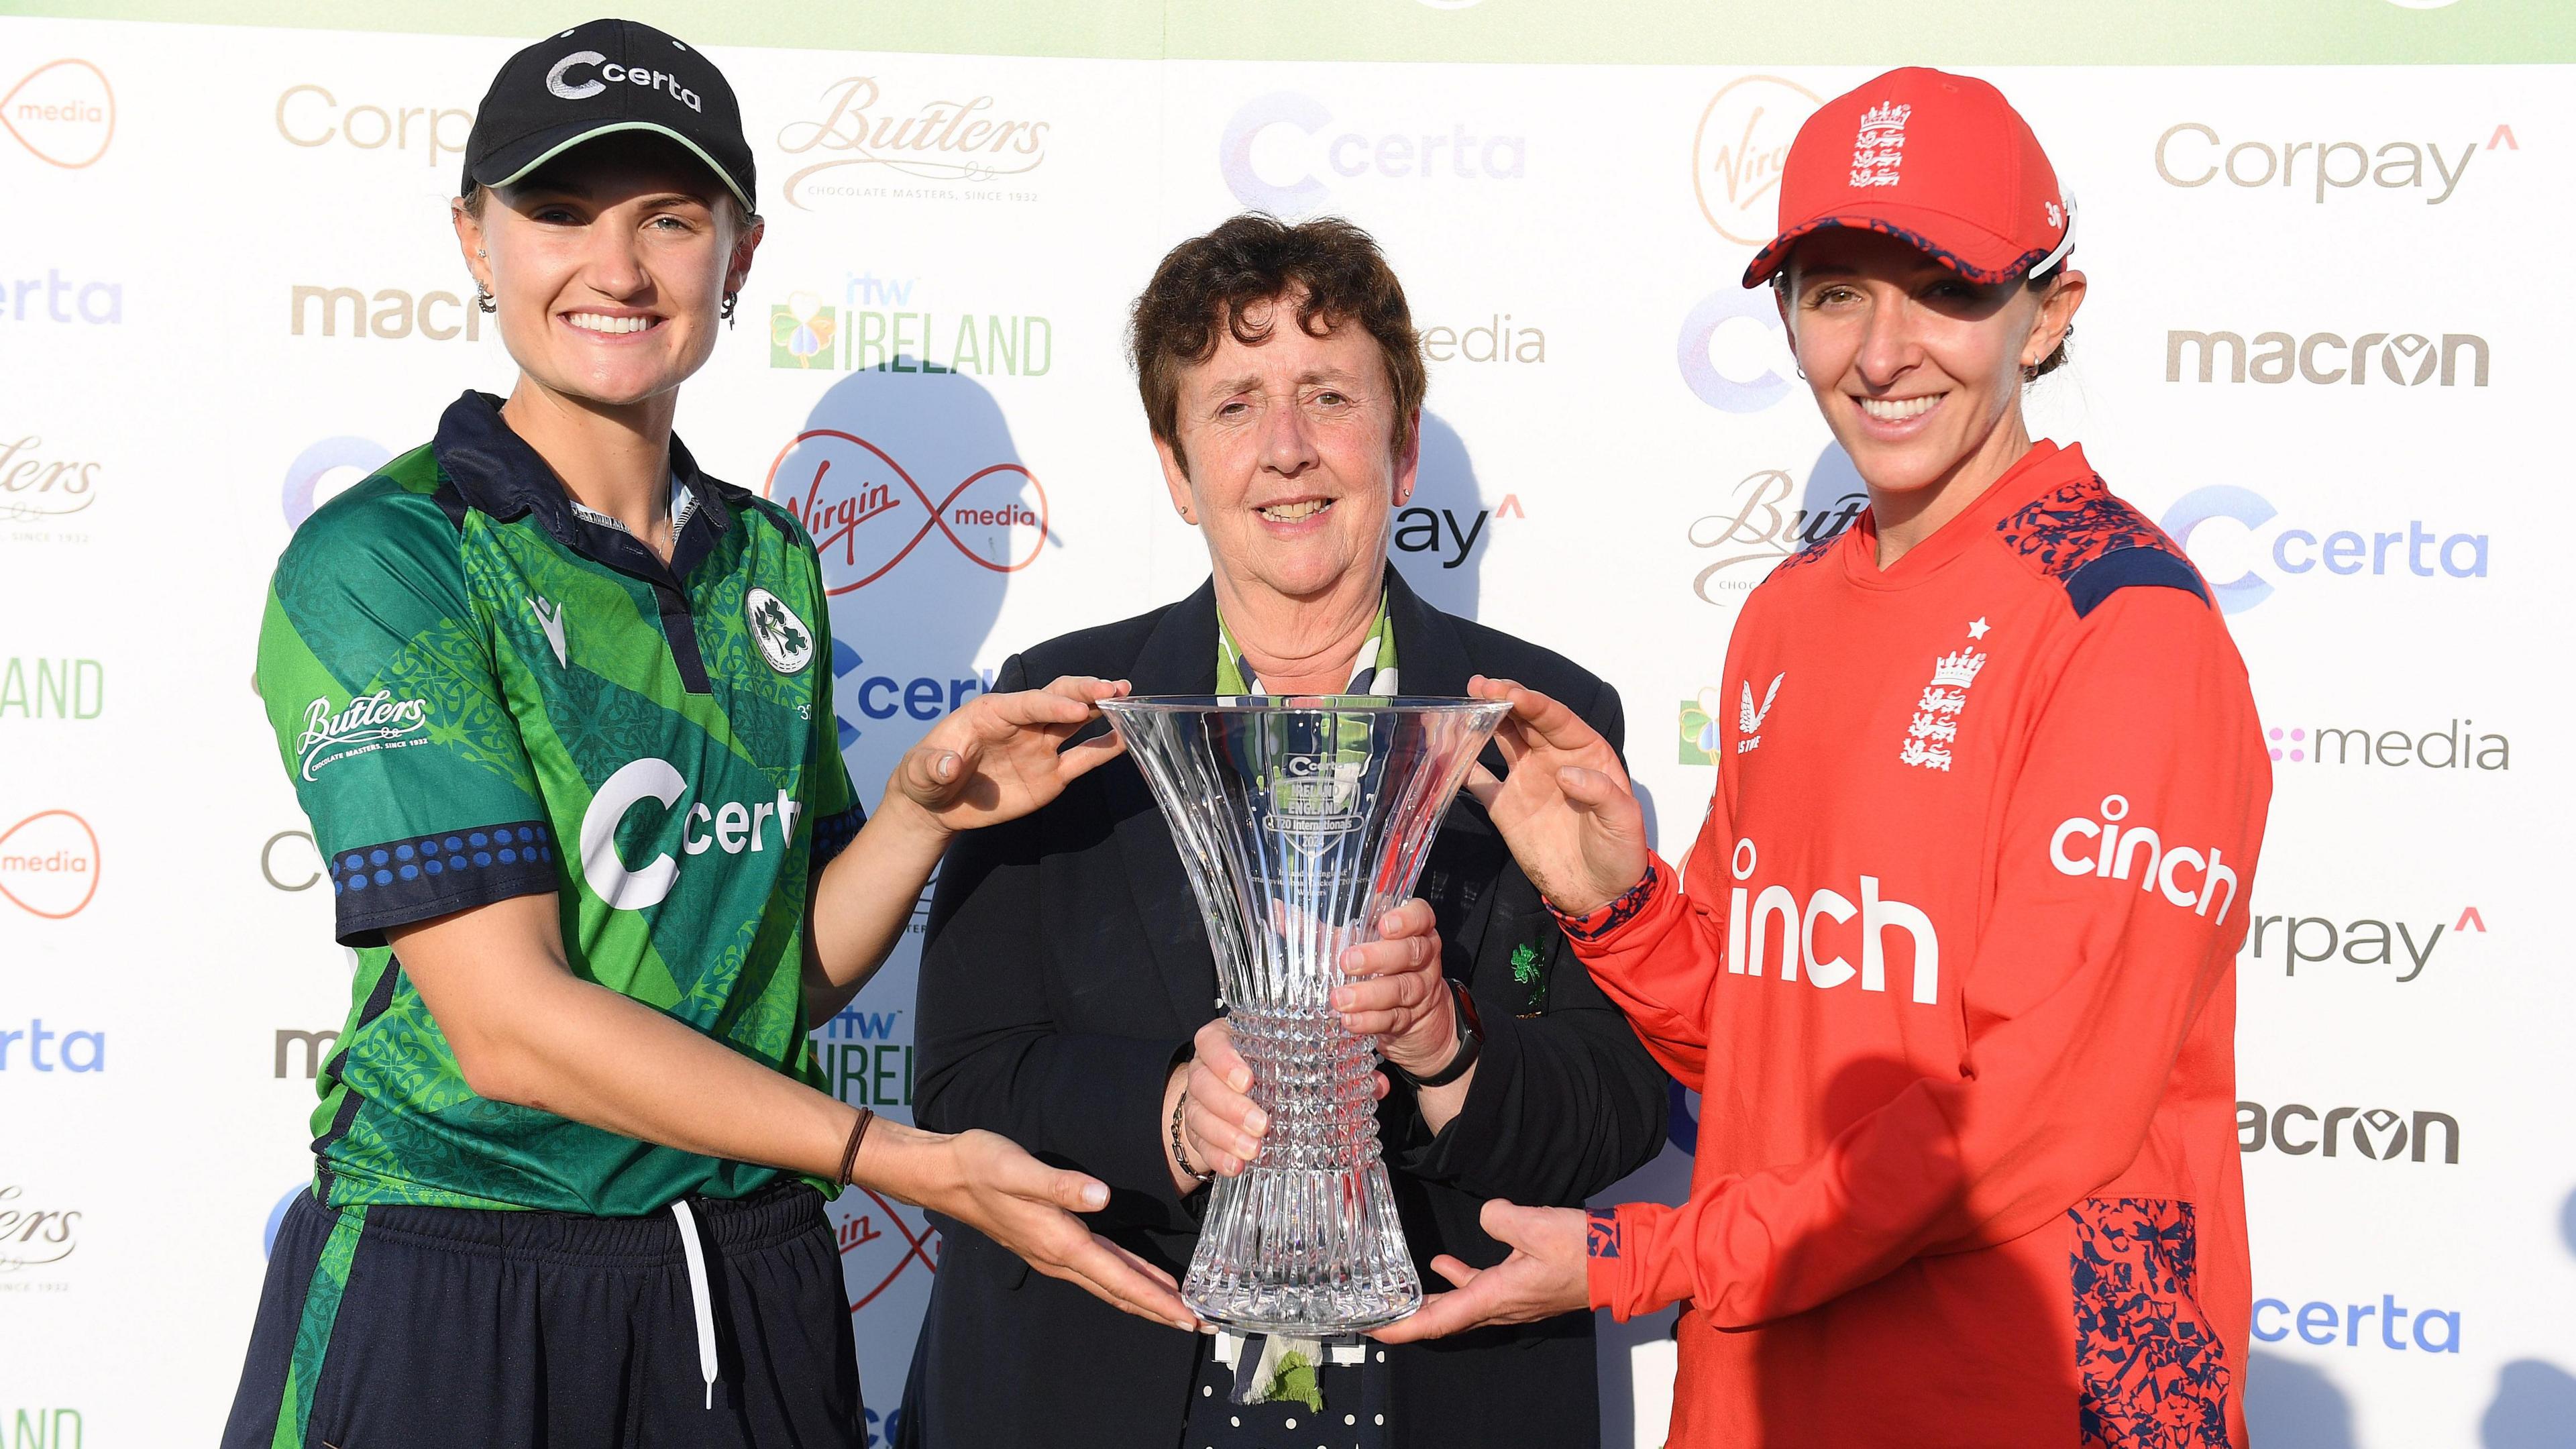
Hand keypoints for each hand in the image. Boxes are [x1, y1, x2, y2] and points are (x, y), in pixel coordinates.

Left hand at [889, 676, 1129, 832]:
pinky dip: (1105, 749)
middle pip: (1058, 699)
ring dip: (1101, 708)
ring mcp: (1039, 747)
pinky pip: (1082, 758)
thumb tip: (949, 765)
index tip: (1078, 709)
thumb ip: (932, 766)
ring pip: (1076, 720)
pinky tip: (1127, 738)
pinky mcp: (1051, 774)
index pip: (1028, 703)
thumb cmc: (924, 778)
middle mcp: (1021, 723)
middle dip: (1086, 692)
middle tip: (1116, 690)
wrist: (935, 807)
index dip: (1053, 704)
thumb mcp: (918, 772)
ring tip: (1129, 700)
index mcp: (991, 713)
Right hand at [911, 1125, 1195, 1330]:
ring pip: (1109, 1284)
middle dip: (1160, 1309)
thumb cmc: (982, 1167)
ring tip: (1178, 1309)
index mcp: (1060, 1243)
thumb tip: (1101, 1196)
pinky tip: (1140, 1278)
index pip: (1118, 1279)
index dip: (1156, 1299)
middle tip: (1200, 1324)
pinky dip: (1125, 1280)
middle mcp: (1059, 1257)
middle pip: (1119, 1292)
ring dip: (1145, 1298)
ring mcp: (1053, 1254)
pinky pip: (1098, 1271)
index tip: (1187, 1317)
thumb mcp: (1020, 1170)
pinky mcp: (1050, 1243)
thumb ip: (1060, 1185)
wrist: (945, 1174)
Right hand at [1173, 1016, 1392, 1187]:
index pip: (1212, 1042)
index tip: (1248, 1080)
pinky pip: (1199, 1144)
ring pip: (1198, 1115)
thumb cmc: (1274, 1072)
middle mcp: (1205, 1069)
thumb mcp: (1297, 1063)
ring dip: (1225, 1135)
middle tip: (1262, 1125)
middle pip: (1203, 1083)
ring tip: (1253, 1151)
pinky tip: (1237, 1167)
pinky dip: (1217, 1157)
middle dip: (1231, 1106)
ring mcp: (1196, 1101)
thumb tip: (1377, 1085)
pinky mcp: (1195, 1131)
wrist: (1233, 1095)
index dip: (1225, 1060)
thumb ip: (1335, 1069)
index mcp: (1228, 1042)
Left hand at [1334, 898, 1456, 1079]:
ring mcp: (1420, 990)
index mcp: (1413, 931)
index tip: (1383, 925)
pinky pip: (1392, 1019)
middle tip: (1347, 962)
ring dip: (1369, 994)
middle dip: (1378, 957)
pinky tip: (1349, 1021)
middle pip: (1411, 952)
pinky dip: (1370, 1020)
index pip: (1421, 916)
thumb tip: (1278, 910)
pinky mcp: (1409, 1020)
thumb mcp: (1353, 945)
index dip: (1407, 919)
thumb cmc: (1377, 969)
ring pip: (1402, 988)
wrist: (1416, 1019)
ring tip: (1340, 999)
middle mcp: (1422, 958)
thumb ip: (1319, 930)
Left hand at [1370, 1200, 1588, 1342]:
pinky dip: (1457, 1280)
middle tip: (1376, 1314)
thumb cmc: (1584, 1250)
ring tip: (1400, 1291)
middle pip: (1444, 1319)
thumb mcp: (1535, 1225)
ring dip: (1430, 1300)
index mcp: (1498, 1296)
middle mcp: (1501, 1306)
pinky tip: (1442, 1263)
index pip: (1439, 1321)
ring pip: (1460, 1305)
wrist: (1622, 1260)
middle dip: (1409, 1319)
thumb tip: (1488, 1215)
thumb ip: (1499, 1216)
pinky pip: (1479, 1289)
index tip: (1375, 1329)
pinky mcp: (1522, 1287)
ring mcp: (1513, 1299)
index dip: (1404, 1328)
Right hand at [1464, 676, 1649, 916]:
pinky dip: (1462, 764)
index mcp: (1586, 752)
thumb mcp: (1623, 821)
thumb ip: (1601, 792)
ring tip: (1460, 704)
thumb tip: (1565, 773)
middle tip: (1478, 685)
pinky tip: (1445, 750)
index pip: (1556, 719)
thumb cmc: (1619, 853)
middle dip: (1502, 699)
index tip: (1511, 693)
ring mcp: (1527, 779)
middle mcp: (1553, 758)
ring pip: (1501, 739)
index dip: (1533, 703)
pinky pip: (1480, 779)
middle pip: (1525, 720)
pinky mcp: (1505, 806)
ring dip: (1482, 721)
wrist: (1597, 894)